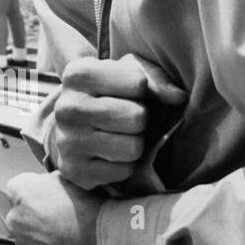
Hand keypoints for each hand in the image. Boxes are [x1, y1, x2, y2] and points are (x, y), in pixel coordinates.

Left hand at [5, 171, 107, 244]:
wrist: (104, 241)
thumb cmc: (90, 206)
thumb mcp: (67, 177)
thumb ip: (49, 181)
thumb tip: (49, 184)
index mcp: (18, 192)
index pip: (21, 189)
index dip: (39, 194)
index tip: (55, 200)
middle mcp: (14, 220)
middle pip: (24, 218)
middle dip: (40, 220)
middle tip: (66, 223)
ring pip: (32, 243)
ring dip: (46, 242)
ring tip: (73, 242)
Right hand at [50, 55, 187, 188]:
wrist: (73, 127)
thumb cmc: (109, 94)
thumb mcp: (127, 73)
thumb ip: (154, 78)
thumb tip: (178, 96)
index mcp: (77, 73)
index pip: (137, 83)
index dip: (140, 89)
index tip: (125, 92)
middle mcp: (66, 107)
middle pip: (137, 117)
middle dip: (139, 118)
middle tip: (123, 117)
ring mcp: (67, 140)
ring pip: (133, 148)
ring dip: (134, 143)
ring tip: (117, 135)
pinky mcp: (74, 170)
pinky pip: (123, 171)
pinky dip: (124, 164)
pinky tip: (108, 153)